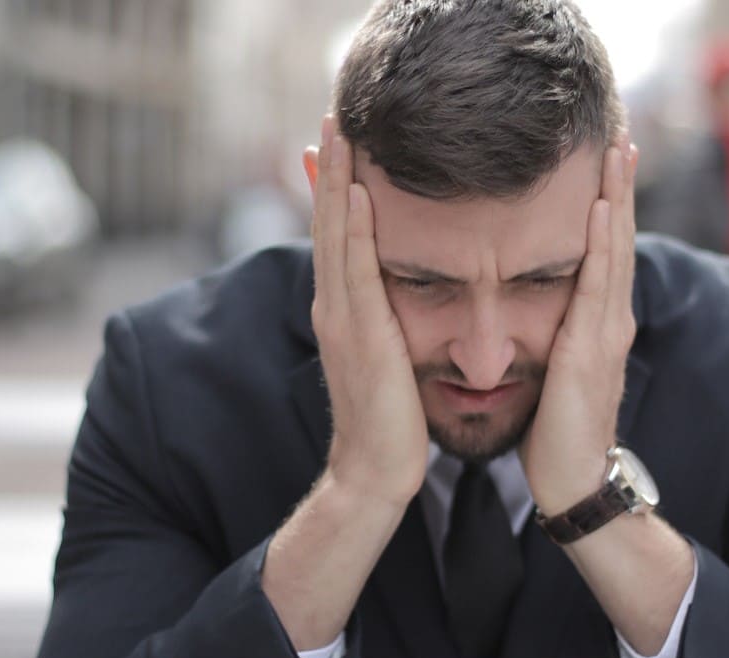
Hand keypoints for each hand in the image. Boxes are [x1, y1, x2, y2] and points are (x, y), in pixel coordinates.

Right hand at [306, 116, 428, 507]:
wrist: (376, 473)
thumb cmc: (390, 422)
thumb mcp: (387, 360)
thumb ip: (387, 323)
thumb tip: (399, 300)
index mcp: (344, 312)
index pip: (338, 236)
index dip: (338, 186)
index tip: (344, 140)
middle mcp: (335, 307)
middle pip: (329, 224)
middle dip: (332, 168)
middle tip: (335, 113)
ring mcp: (342, 320)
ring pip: (336, 237)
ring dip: (338, 181)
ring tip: (341, 131)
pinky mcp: (360, 336)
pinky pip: (355, 271)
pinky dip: (352, 229)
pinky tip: (356, 193)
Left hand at [521, 138, 639, 513]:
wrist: (572, 482)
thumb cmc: (557, 434)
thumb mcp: (553, 374)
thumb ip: (551, 338)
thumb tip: (534, 315)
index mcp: (596, 324)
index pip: (602, 249)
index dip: (605, 202)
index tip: (601, 156)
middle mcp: (609, 320)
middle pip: (615, 237)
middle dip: (617, 184)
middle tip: (617, 130)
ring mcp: (606, 333)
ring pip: (612, 250)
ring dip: (615, 197)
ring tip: (616, 149)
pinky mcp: (591, 352)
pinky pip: (597, 286)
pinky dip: (601, 244)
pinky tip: (598, 208)